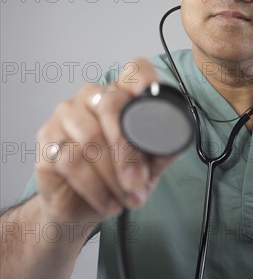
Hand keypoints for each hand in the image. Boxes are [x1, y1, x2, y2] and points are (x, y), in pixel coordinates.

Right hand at [35, 59, 175, 229]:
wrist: (79, 206)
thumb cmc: (115, 177)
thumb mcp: (149, 165)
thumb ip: (163, 148)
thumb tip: (179, 135)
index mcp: (120, 94)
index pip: (134, 71)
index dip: (144, 81)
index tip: (152, 101)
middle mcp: (92, 96)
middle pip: (112, 106)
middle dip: (128, 150)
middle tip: (138, 181)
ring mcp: (66, 114)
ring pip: (90, 138)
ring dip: (111, 175)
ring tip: (125, 197)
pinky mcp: (47, 137)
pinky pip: (70, 159)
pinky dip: (93, 186)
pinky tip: (106, 200)